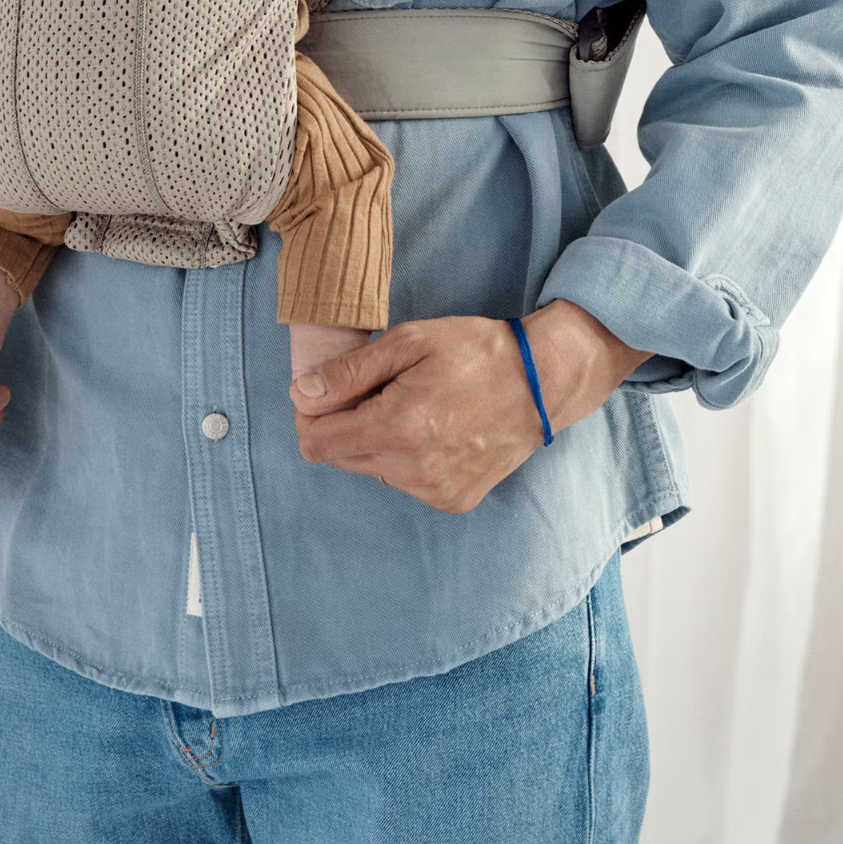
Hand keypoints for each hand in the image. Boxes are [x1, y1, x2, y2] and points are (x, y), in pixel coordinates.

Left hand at [288, 301, 650, 513]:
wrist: (541, 382)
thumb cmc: (475, 352)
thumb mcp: (409, 342)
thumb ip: (349, 372)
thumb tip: (301, 394)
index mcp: (396, 427)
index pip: (317, 443)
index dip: (310, 417)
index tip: (324, 394)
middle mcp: (411, 469)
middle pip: (342, 457)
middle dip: (345, 424)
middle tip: (377, 389)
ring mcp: (433, 491)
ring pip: (373, 469)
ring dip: (377, 440)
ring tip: (412, 404)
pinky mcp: (453, 501)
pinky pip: (405, 481)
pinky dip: (406, 457)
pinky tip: (434, 427)